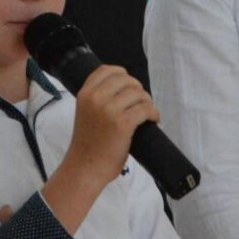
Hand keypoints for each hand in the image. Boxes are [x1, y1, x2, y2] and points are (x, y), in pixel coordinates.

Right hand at [66, 65, 158, 184]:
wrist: (84, 168)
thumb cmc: (87, 144)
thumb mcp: (84, 113)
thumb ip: (97, 99)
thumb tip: (123, 89)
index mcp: (85, 94)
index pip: (106, 70)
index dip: (122, 74)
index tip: (129, 85)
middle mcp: (95, 98)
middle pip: (126, 79)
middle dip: (138, 89)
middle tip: (141, 101)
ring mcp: (109, 110)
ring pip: (138, 93)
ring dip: (147, 101)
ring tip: (147, 112)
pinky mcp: (123, 124)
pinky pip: (145, 109)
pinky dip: (153, 113)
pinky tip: (153, 119)